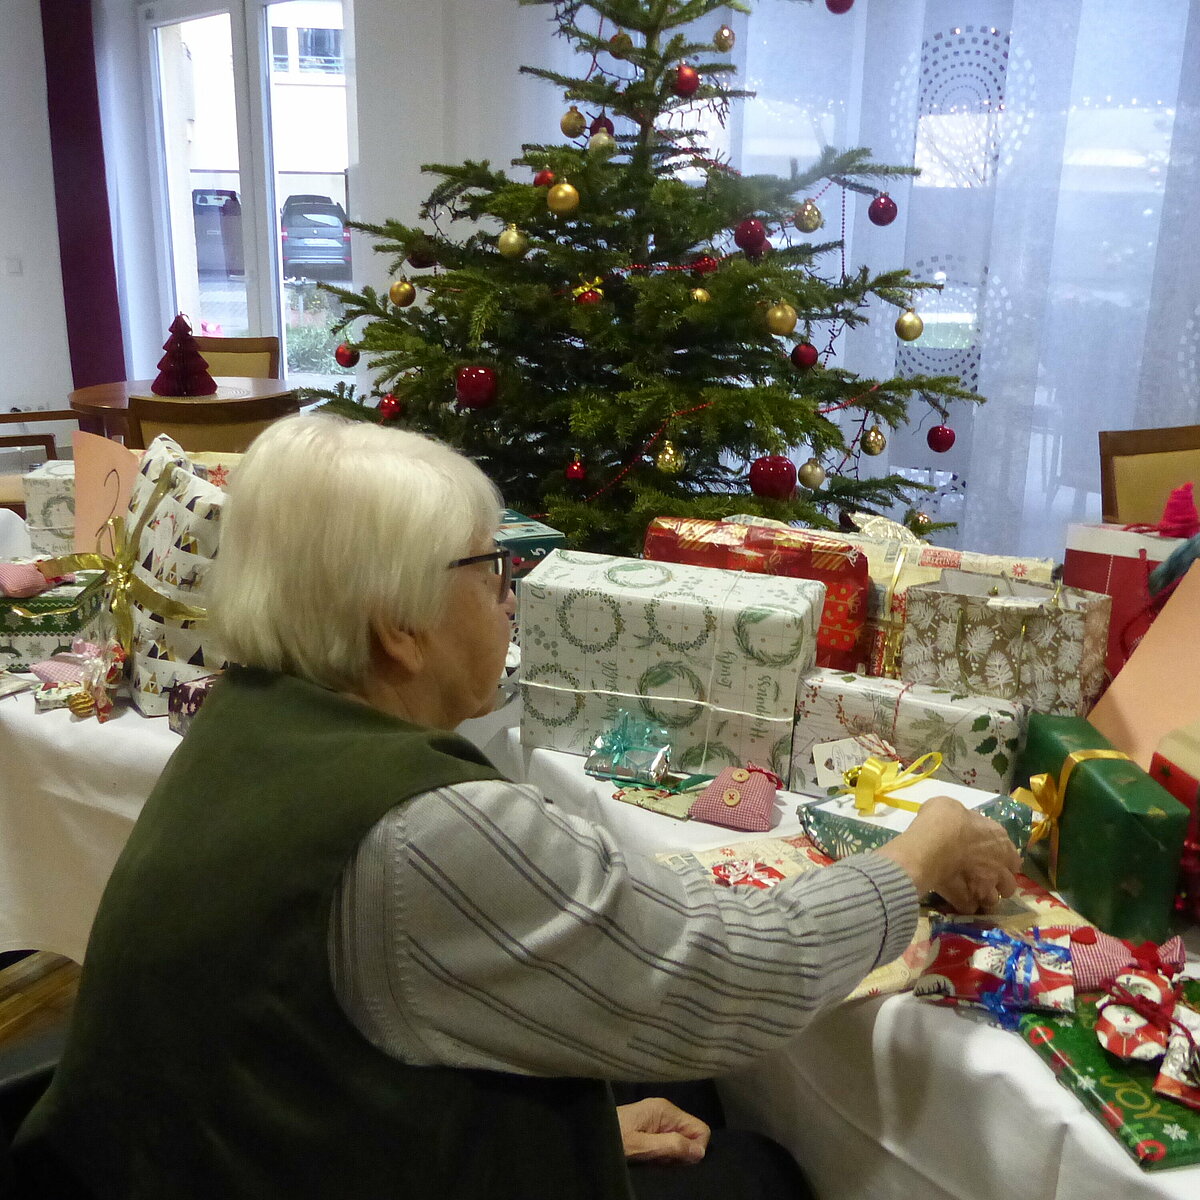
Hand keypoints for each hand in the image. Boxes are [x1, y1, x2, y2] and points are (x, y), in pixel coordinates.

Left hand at [616, 1097, 710, 1164]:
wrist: (591, 1133)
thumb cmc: (615, 1138)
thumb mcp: (642, 1145)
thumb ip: (672, 1146)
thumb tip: (701, 1151)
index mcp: (666, 1110)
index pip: (700, 1128)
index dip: (695, 1149)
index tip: (677, 1160)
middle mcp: (665, 1111)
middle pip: (691, 1135)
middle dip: (682, 1153)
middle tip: (661, 1161)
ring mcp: (658, 1119)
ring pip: (680, 1141)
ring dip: (671, 1155)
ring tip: (652, 1159)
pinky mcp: (651, 1127)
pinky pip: (668, 1143)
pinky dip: (663, 1154)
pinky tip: (649, 1158)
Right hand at [877, 794, 1021, 913]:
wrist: (932, 843)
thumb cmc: (945, 819)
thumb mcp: (954, 808)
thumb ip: (963, 821)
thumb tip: (957, 823)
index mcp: (1001, 842)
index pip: (1013, 859)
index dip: (1003, 861)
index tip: (991, 860)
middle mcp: (1000, 867)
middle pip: (1008, 885)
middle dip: (997, 884)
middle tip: (981, 879)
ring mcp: (985, 887)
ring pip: (991, 901)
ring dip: (982, 897)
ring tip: (968, 892)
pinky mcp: (967, 901)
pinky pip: (968, 908)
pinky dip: (963, 904)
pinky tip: (953, 898)